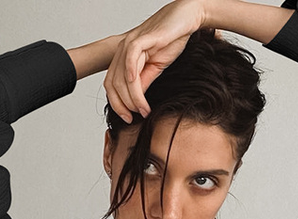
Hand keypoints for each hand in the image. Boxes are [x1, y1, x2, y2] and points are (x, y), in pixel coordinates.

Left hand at [104, 0, 205, 122]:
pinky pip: (131, 57)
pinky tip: (138, 90)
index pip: (111, 85)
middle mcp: (123, 50)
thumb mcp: (156, 67)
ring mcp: (132, 42)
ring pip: (122, 76)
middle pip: (113, 84)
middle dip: (123, 105)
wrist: (186, 19)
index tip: (128, 119)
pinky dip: (131, 75)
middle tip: (136, 116)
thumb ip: (144, 82)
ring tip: (143, 110)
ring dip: (132, 98)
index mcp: (124, 58)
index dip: (117, 105)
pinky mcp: (143, 37)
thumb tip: (136, 101)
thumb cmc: (172, 40)